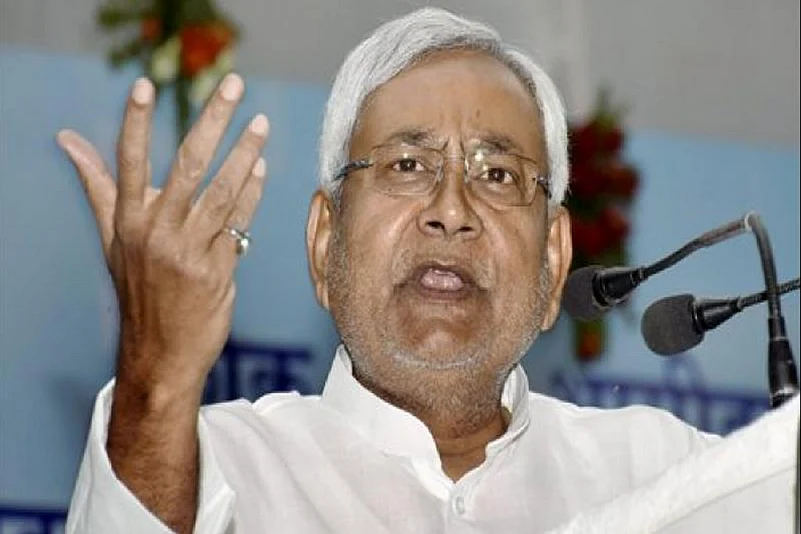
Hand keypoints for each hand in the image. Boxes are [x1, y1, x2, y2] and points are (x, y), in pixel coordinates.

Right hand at [57, 73, 267, 399]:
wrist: (160, 352)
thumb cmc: (139, 288)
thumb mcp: (113, 239)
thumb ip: (97, 186)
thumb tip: (68, 139)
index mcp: (127, 222)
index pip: (127, 162)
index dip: (134, 121)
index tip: (145, 83)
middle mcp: (155, 233)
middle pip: (186, 165)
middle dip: (212, 121)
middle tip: (233, 85)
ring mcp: (187, 252)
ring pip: (221, 192)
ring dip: (244, 154)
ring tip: (260, 124)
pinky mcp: (217, 270)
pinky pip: (238, 223)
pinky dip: (251, 196)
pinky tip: (261, 171)